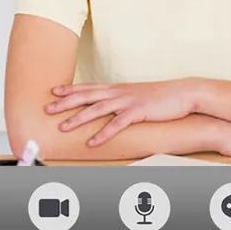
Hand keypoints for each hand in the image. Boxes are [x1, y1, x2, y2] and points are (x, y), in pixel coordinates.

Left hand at [46, 79, 198, 146]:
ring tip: (63, 127)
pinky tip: (93, 142)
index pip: (89, 87)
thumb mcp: (137, 95)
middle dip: (66, 102)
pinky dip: (104, 133)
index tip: (53, 91)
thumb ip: (122, 100)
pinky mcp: (138, 112)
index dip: (71, 89)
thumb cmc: (160, 97)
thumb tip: (111, 107)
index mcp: (118, 88)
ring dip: (78, 118)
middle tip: (47, 108)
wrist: (182, 93)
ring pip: (98, 109)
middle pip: (87, 96)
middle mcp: (119, 92)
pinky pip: (117, 124)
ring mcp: (128, 101)